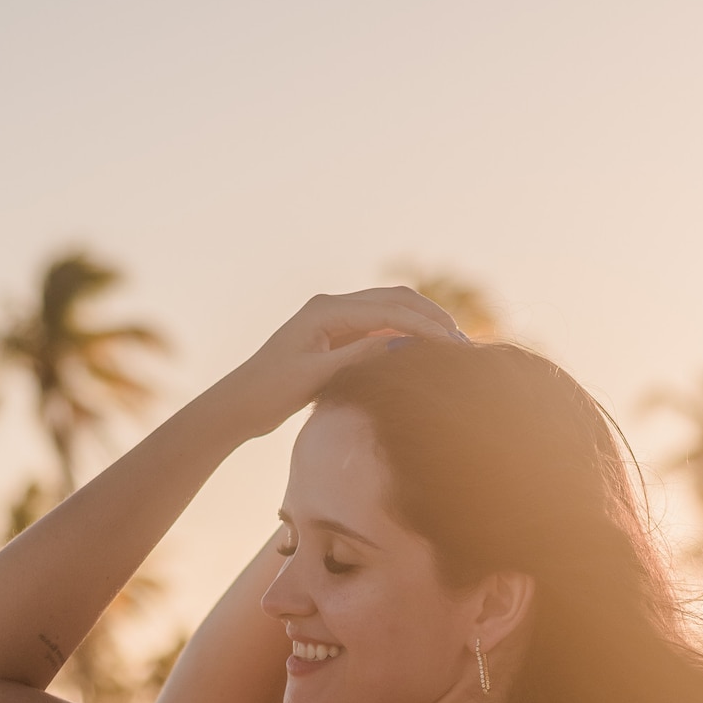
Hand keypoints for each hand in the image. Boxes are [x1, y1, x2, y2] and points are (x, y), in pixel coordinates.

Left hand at [221, 287, 465, 435]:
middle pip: (395, 299)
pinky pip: (379, 328)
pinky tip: (424, 352)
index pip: (387, 310)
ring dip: (421, 323)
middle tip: (462, 342)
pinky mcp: (336, 335)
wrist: (239, 404)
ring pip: (390, 310)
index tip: (452, 344)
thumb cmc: (270, 392)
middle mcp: (331, 306)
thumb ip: (358, 358)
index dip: (423, 325)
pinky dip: (405, 335)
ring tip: (452, 345)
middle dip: (431, 316)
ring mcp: (334, 319)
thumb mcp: (316, 377)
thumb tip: (400, 344)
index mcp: (325, 310)